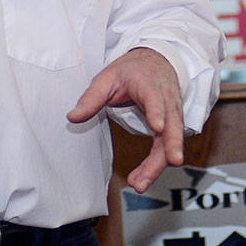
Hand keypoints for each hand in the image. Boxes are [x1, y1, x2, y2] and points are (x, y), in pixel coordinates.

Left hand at [67, 47, 183, 192]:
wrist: (157, 61)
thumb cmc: (132, 70)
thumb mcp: (108, 77)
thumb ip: (91, 98)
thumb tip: (72, 117)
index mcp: (149, 85)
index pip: (156, 99)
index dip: (157, 113)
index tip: (157, 127)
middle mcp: (166, 100)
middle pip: (172, 125)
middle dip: (171, 145)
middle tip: (173, 162)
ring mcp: (173, 114)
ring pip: (171, 141)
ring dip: (157, 165)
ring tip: (139, 184)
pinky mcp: (173, 126)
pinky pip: (166, 148)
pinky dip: (155, 165)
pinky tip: (141, 179)